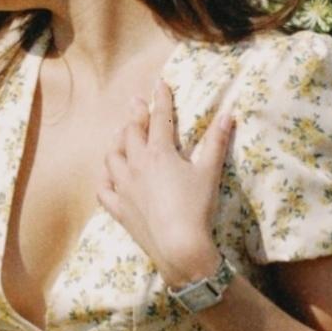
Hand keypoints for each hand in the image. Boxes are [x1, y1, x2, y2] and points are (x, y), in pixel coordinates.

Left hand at [97, 79, 234, 285]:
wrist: (179, 246)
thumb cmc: (196, 207)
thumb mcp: (210, 172)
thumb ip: (217, 142)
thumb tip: (228, 115)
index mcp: (159, 152)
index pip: (160, 118)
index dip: (161, 99)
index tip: (160, 84)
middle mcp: (136, 165)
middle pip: (131, 133)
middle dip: (135, 115)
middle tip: (136, 104)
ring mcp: (123, 187)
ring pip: (112, 157)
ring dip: (116, 143)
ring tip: (121, 136)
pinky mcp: (118, 208)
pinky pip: (103, 189)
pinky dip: (105, 179)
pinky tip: (109, 175)